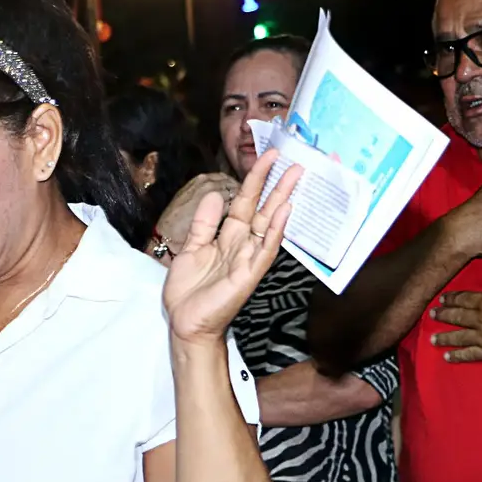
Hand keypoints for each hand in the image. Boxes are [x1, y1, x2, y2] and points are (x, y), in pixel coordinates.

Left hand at [163, 150, 301, 342]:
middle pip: (263, 208)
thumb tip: (217, 194)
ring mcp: (248, 259)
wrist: (186, 324)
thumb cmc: (190, 291)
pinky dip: (276, 230)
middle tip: (294, 161)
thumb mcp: (192, 247)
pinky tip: (285, 211)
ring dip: (282, 199)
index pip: (246, 203)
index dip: (255, 180)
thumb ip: (205, 222)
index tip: (267, 157)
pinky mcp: (249, 275)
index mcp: (228, 237)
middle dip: (276, 184)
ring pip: (269, 224)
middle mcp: (242, 245)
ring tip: (295, 176)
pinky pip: (265, 249)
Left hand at [429, 271, 481, 362]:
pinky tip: (447, 357)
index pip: (464, 299)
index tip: (441, 299)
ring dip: (444, 337)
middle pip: (457, 317)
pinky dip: (457, 356)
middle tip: (431, 315)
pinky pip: (470, 354)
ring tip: (432, 339)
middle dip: (443, 315)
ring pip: (459, 337)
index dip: (451, 298)